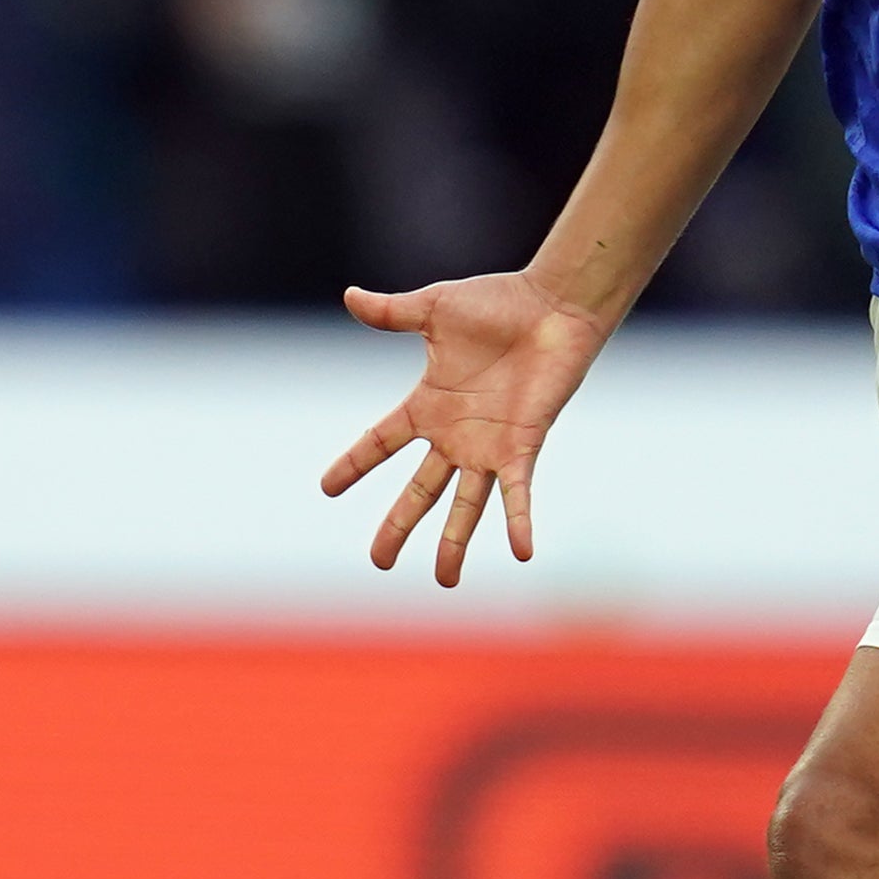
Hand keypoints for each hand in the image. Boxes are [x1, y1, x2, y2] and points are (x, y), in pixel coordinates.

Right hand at [321, 270, 610, 586]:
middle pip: (420, 490)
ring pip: (466, 505)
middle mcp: (456, 434)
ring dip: (455, 543)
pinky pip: (518, 492)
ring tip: (444, 580)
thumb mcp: (434, 309)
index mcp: (430, 403)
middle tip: (379, 562)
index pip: (380, 441)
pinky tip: (521, 552)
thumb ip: (392, 313)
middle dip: (399, 526)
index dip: (354, 463)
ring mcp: (489, 445)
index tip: (326, 488)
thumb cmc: (499, 303)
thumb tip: (350, 297)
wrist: (553, 305)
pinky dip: (518, 520)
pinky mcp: (522, 446)